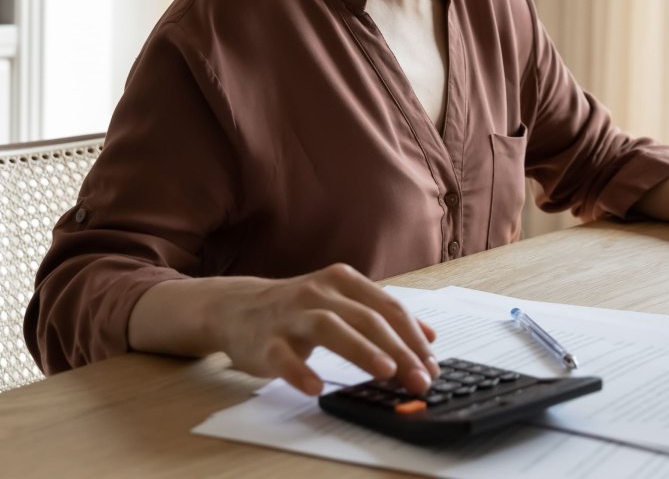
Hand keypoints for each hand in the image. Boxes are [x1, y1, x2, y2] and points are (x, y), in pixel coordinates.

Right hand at [217, 263, 439, 395]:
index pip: (388, 308)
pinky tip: (315, 387)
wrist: (236, 307)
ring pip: (329, 328)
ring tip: (385, 372)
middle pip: (366, 318)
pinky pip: (283, 356)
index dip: (413, 337)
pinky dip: (299, 371)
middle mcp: (319, 292)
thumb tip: (428, 337)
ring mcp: (291, 314)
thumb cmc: (298, 309)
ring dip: (360, 350)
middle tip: (419, 379)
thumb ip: (382, 316)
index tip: (432, 366)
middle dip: (398, 350)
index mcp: (343, 281)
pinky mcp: (265, 339)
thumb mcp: (342, 302)